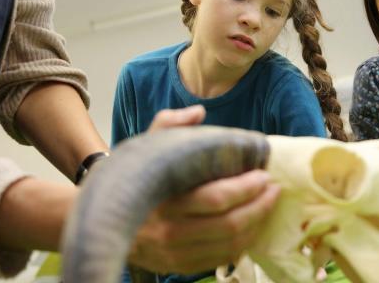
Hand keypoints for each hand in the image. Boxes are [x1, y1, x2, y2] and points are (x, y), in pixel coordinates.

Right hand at [129, 106, 278, 273]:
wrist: (104, 219)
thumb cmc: (137, 179)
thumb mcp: (147, 146)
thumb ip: (171, 124)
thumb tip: (198, 112)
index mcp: (166, 198)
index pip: (217, 198)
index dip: (247, 188)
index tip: (264, 175)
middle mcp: (170, 230)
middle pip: (229, 224)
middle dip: (260, 206)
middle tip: (274, 189)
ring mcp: (175, 253)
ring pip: (230, 245)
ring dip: (256, 225)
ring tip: (267, 205)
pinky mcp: (179, 266)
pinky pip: (221, 259)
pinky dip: (242, 243)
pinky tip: (251, 225)